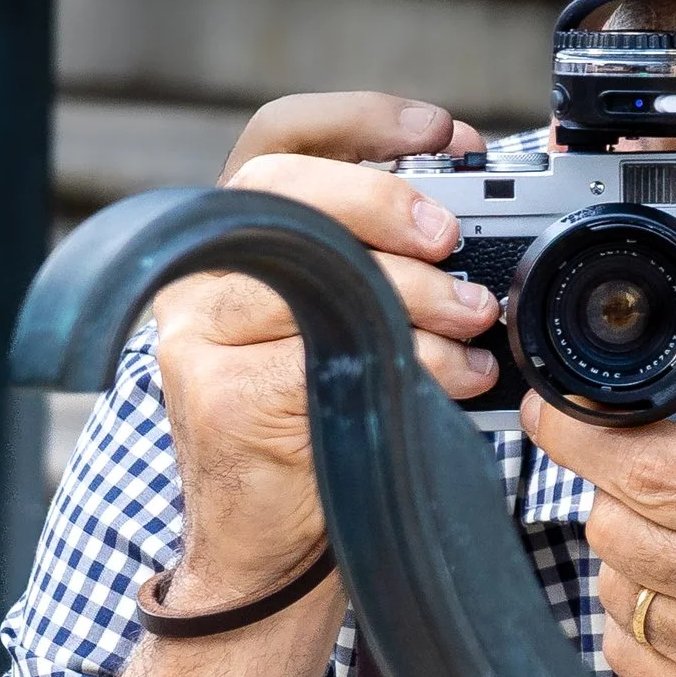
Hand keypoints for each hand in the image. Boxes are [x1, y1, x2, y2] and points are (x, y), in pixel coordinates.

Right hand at [150, 92, 498, 610]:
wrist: (263, 555)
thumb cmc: (318, 435)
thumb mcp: (347, 330)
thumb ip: (380, 267)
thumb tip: (475, 222)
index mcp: (232, 241)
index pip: (276, 139)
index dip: (359, 121)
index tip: (442, 131)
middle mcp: (200, 280)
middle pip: (284, 191)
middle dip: (382, 200)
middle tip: (452, 235)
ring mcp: (199, 340)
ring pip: (314, 277)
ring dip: (414, 293)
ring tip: (475, 317)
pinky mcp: (225, 401)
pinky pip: (327, 357)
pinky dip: (410, 364)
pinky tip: (458, 379)